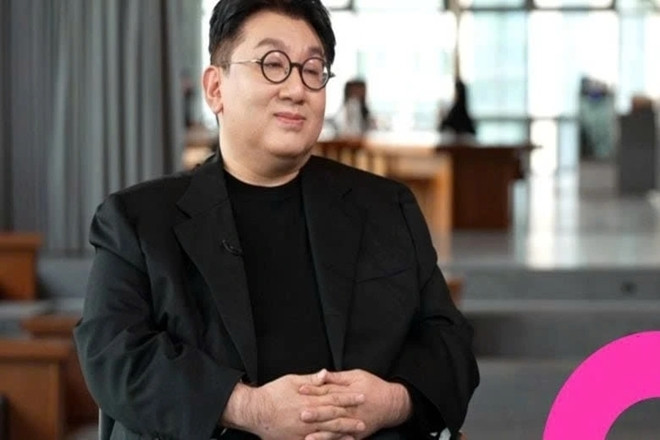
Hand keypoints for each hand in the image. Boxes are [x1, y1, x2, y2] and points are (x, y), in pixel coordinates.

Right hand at [221, 370, 365, 439]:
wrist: (255, 411)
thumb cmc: (272, 393)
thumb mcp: (292, 380)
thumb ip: (311, 380)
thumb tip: (325, 374)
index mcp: (309, 398)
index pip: (334, 397)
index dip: (349, 398)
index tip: (362, 397)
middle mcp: (308, 415)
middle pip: (334, 416)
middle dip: (350, 418)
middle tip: (364, 419)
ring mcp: (303, 429)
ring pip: (327, 432)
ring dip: (343, 433)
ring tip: (356, 434)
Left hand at [299, 369, 411, 439]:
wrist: (391, 404)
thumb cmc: (373, 386)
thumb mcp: (356, 376)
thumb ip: (337, 378)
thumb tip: (322, 374)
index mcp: (348, 393)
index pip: (328, 391)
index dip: (314, 390)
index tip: (300, 390)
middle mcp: (350, 410)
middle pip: (331, 411)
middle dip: (316, 414)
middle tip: (301, 415)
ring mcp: (353, 424)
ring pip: (336, 430)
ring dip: (322, 434)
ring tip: (308, 437)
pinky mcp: (356, 435)